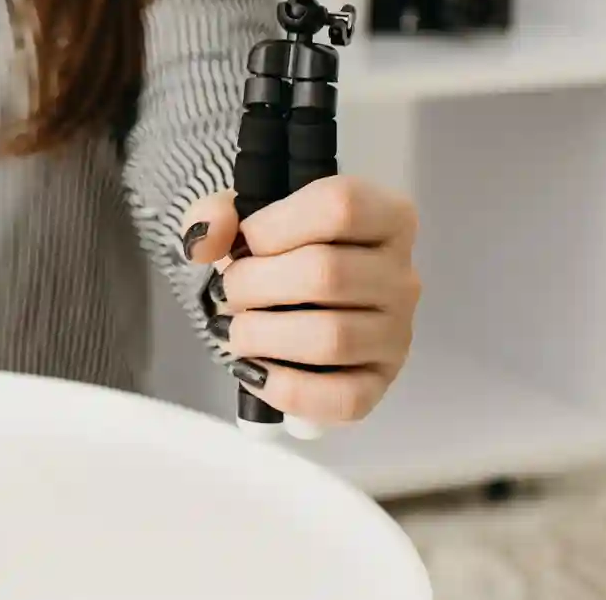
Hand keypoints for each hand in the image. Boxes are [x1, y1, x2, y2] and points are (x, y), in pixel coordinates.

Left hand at [179, 177, 419, 425]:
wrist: (296, 300)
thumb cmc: (282, 250)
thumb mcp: (249, 216)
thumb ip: (217, 214)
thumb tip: (203, 242)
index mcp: (385, 217)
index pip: (341, 207)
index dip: (275, 225)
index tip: (243, 241)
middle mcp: (401, 275)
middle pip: (327, 274)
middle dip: (254, 284)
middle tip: (227, 291)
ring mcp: (396, 334)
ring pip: (331, 338)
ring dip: (262, 335)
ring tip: (235, 329)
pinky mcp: (380, 383)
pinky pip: (342, 398)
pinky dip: (285, 389)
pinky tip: (253, 370)